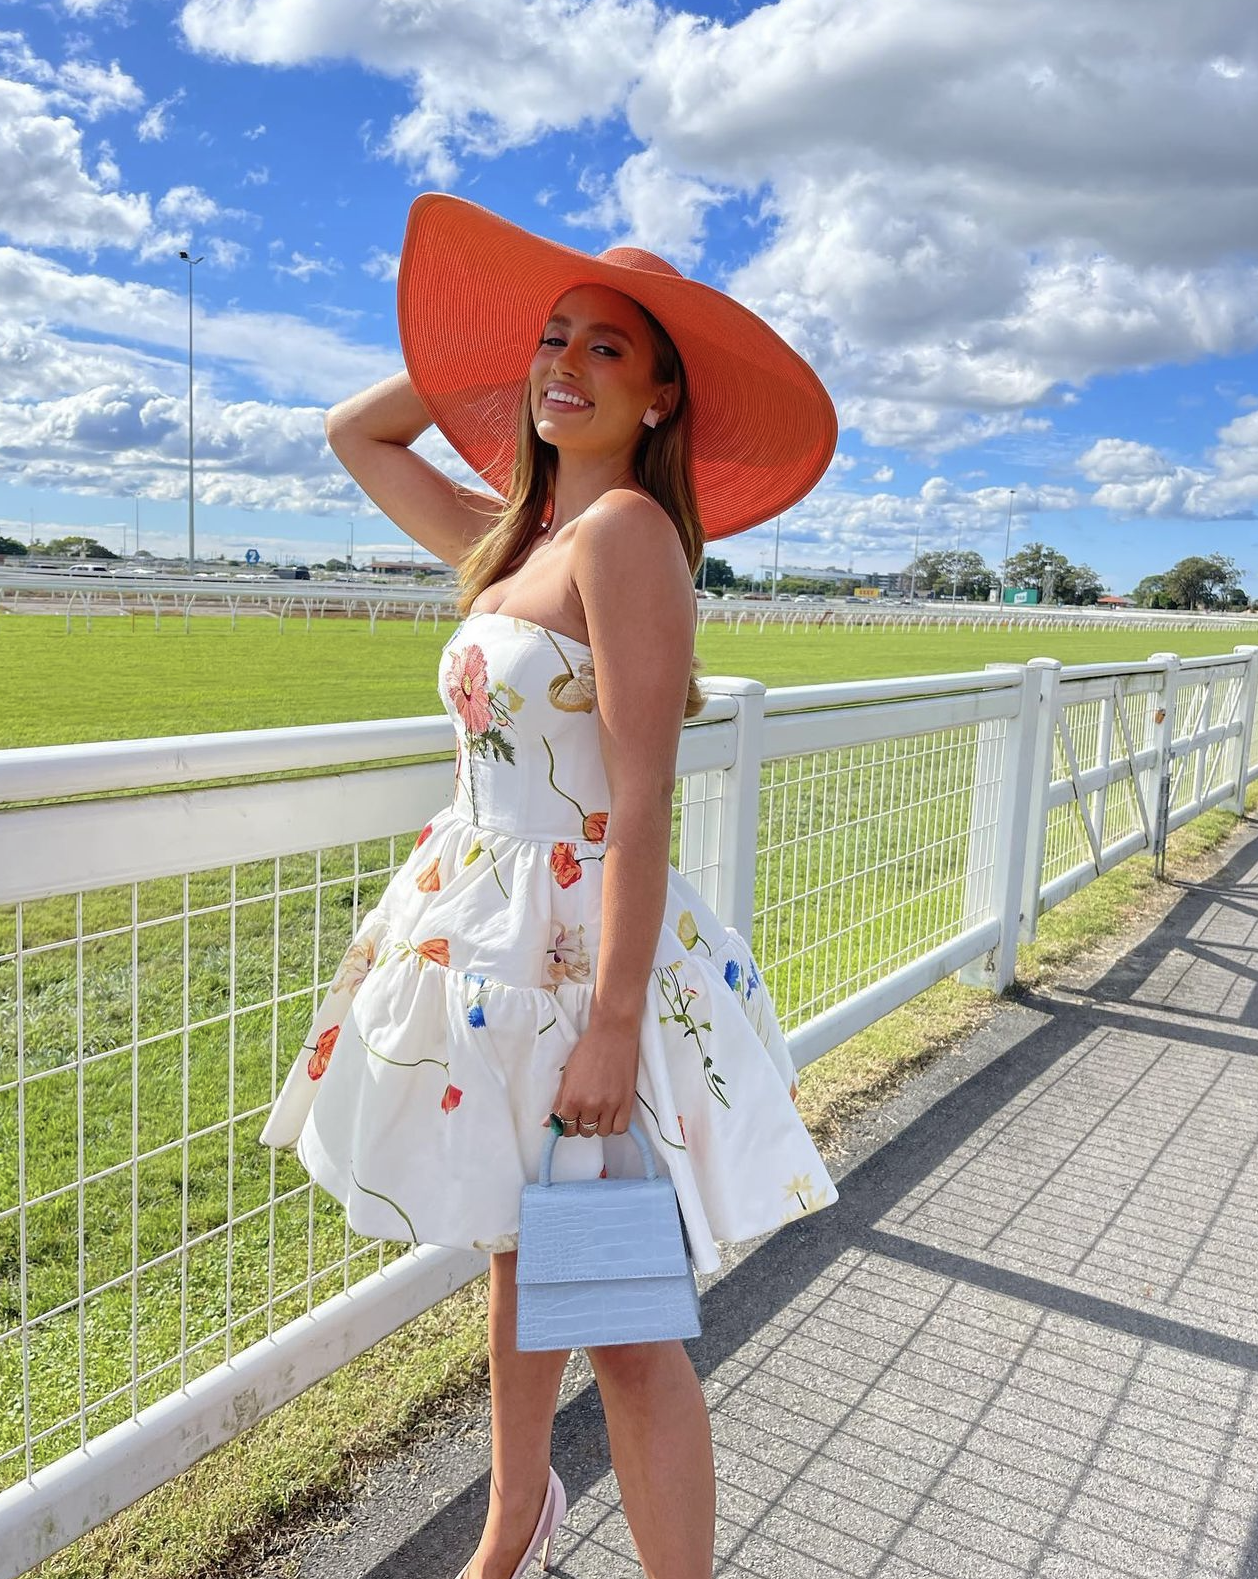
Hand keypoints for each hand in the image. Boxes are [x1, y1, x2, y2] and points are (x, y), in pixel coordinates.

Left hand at [548, 1021, 639, 1138]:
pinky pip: (620, 1128)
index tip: (572, 1119)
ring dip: (599, 1125)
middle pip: (584, 1132)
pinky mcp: (626, 1102)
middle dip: (583, 1124)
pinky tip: (612, 1114)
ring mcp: (610, 1105)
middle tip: (586, 1110)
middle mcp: (590, 1105)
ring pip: (602, 1132)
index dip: (567, 1124)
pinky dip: (615, 1125)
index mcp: (572, 1098)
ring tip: (600, 1110)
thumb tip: (548, 1123)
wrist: (612, 1034)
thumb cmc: (588, 1050)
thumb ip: (558, 1101)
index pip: (566, 1127)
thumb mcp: (567, 1075)